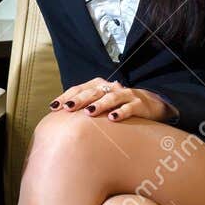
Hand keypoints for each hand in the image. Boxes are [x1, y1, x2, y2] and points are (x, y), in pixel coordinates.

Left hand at [48, 78, 175, 123]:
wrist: (151, 103)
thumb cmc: (119, 106)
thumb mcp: (101, 104)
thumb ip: (84, 108)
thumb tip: (59, 119)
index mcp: (99, 86)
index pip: (79, 88)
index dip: (66, 96)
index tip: (53, 107)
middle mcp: (111, 87)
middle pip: (93, 91)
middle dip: (80, 99)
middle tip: (68, 107)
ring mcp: (126, 95)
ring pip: (111, 97)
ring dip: (100, 104)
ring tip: (89, 112)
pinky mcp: (139, 104)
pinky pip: (129, 108)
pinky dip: (121, 112)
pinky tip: (113, 118)